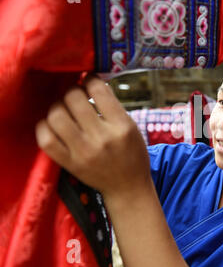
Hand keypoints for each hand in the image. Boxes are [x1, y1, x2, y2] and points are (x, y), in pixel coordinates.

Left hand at [35, 74, 150, 199]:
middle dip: (73, 90)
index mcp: (121, 126)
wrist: (128, 188)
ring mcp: (83, 152)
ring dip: (58, 106)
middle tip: (76, 94)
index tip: (89, 80)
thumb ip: (113, 107)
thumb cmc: (132, 155)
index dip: (90, 79)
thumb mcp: (131, 127)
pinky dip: (45, 126)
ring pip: (56, 115)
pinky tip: (53, 124)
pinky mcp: (70, 163)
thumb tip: (90, 83)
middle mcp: (102, 138)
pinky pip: (46, 139)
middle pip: (73, 98)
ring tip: (64, 109)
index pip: (98, 90)